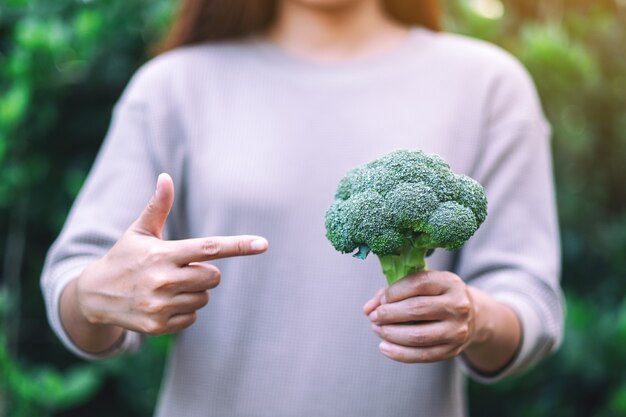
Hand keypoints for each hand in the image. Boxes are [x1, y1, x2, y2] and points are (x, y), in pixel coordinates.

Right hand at [64, 173, 267, 346]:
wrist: (93, 296)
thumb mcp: (139, 231)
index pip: (209, 248)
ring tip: (169, 286)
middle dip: (205, 272)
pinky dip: (184, 312)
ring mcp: (160, 305)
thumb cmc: (124, 257)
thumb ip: (157, 206)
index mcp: (163, 254)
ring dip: (195, 292)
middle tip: (182, 269)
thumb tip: (165, 177)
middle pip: (213, 277)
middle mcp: (162, 280)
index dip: (238, 246)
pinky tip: (163, 304)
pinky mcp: (158, 326)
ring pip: (204, 298)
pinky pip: (192, 318)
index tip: (263, 244)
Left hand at [363, 270, 476, 362]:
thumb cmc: (437, 296)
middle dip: (389, 314)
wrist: (471, 316)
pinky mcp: (452, 350)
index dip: (394, 292)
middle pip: (416, 310)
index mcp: (449, 282)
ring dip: (391, 334)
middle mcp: (457, 306)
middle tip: (374, 316)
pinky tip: (384, 346)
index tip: (380, 300)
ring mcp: (457, 330)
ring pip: (417, 335)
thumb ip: (393, 292)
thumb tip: (368, 308)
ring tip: (377, 329)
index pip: (418, 283)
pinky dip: (398, 353)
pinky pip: (421, 355)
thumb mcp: (421, 285)